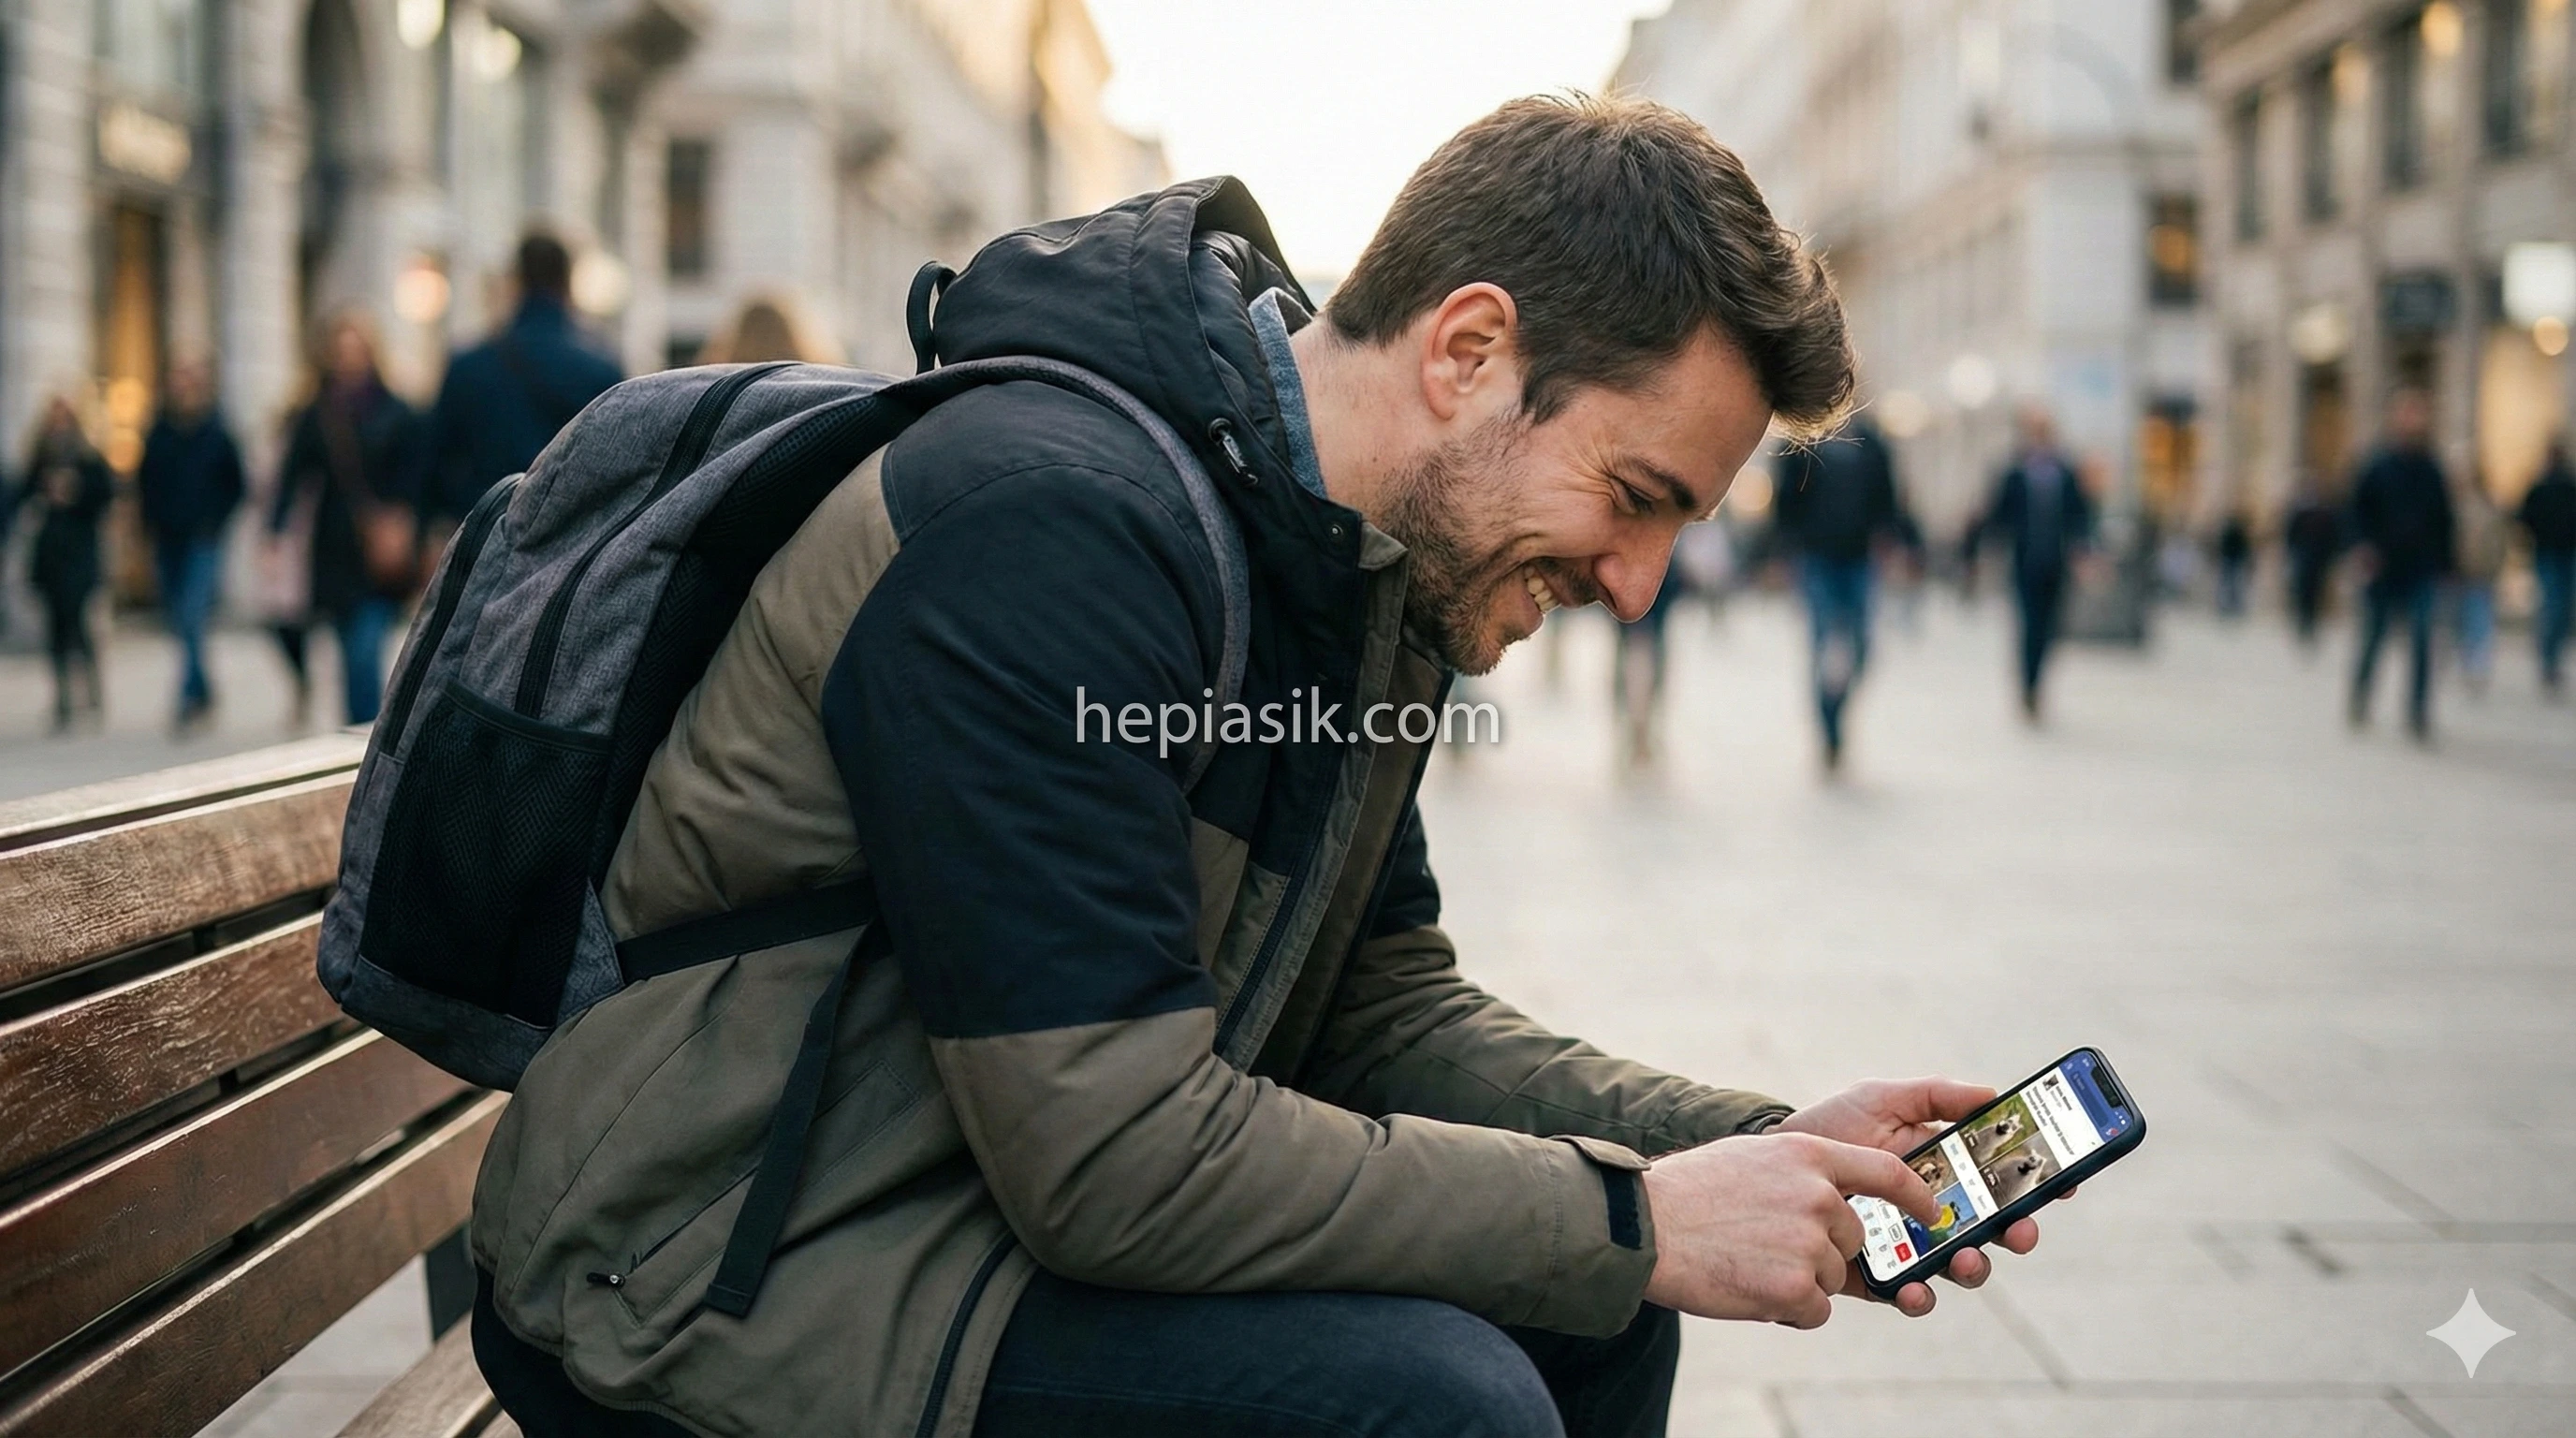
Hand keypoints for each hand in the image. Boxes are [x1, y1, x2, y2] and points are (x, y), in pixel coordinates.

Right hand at [1639, 1131, 1936, 1329]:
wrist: (1644, 1228)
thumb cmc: (1688, 1194)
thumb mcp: (1751, 1160)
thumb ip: (1798, 1174)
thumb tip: (1832, 1200)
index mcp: (1809, 1155)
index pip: (1887, 1172)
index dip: (1916, 1197)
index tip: (1932, 1212)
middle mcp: (1818, 1195)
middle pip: (1852, 1239)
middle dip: (1820, 1253)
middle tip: (1765, 1248)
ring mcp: (1809, 1242)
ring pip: (1831, 1277)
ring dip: (1797, 1282)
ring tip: (1745, 1263)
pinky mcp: (1796, 1287)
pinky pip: (1814, 1310)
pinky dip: (1786, 1310)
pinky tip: (1746, 1288)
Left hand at [1774, 1077, 2057, 1315]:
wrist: (1770, 1163)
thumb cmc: (1829, 1128)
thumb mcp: (1881, 1099)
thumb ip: (1935, 1097)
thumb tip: (1993, 1093)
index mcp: (1946, 1168)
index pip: (2005, 1181)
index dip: (2040, 1185)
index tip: (2065, 1184)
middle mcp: (1937, 1211)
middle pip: (1995, 1230)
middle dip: (2017, 1233)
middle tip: (2019, 1230)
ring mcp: (1910, 1246)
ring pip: (1961, 1267)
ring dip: (1973, 1268)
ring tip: (1964, 1258)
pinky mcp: (1876, 1276)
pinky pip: (1908, 1294)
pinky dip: (1918, 1296)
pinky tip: (1913, 1286)